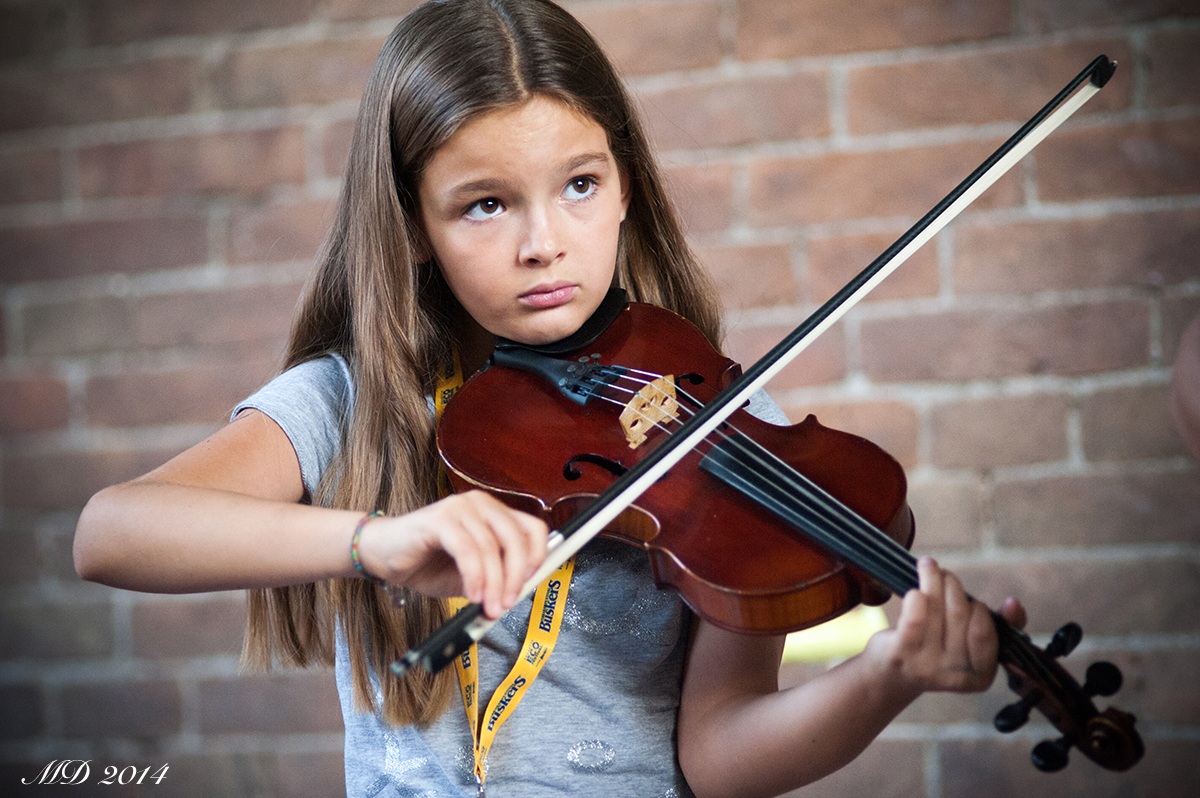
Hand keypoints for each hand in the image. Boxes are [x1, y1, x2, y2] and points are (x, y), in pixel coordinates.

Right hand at [355, 490, 549, 617]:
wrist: (384, 557)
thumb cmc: (428, 564)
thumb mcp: (473, 577)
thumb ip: (497, 579)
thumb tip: (520, 593)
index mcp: (495, 514)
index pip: (534, 529)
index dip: (537, 558)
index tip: (529, 585)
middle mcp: (482, 504)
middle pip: (517, 538)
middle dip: (515, 577)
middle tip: (506, 604)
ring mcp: (461, 508)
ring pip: (491, 548)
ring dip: (493, 584)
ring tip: (487, 606)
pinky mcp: (440, 519)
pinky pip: (467, 550)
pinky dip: (474, 576)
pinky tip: (471, 594)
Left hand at [863, 556, 1026, 695]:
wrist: (890, 675)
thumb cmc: (935, 650)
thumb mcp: (969, 645)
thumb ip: (999, 626)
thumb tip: (1013, 603)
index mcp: (980, 676)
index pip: (985, 629)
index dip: (978, 608)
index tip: (971, 600)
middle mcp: (955, 674)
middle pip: (960, 612)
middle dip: (953, 585)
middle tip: (945, 575)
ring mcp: (927, 665)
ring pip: (936, 607)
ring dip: (933, 579)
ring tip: (929, 567)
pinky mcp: (901, 654)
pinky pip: (914, 619)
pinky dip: (916, 597)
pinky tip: (915, 588)